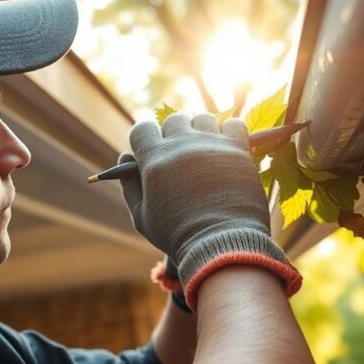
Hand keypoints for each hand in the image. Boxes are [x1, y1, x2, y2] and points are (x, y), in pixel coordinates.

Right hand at [119, 113, 300, 307]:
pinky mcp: (238, 149)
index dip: (145, 141)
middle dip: (175, 135)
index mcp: (154, 159)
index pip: (142, 129)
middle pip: (173, 121)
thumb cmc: (178, 235)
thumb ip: (130, 185)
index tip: (153, 154)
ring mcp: (211, 144)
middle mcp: (182, 145)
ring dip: (202, 131)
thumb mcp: (143, 217)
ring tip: (207, 153)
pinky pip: (235, 124)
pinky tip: (228, 150)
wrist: (222, 245)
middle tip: (183, 157)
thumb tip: (124, 157)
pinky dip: (231, 133)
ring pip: (203, 119)